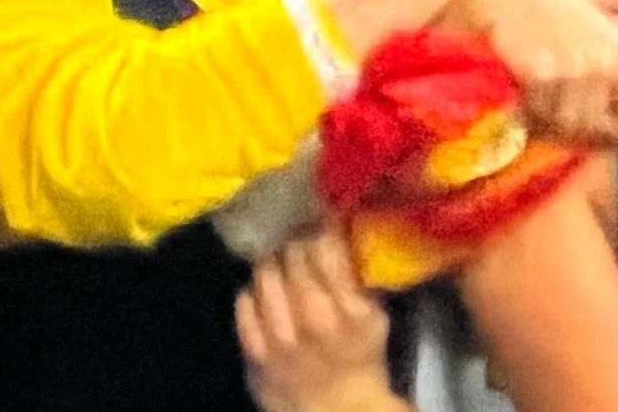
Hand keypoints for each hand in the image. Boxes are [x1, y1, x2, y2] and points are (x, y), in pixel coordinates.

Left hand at [237, 232, 403, 411]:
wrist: (337, 409)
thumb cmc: (360, 358)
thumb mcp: (374, 314)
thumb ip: (358, 275)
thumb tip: (340, 228)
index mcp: (348, 306)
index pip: (323, 245)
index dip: (320, 228)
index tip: (320, 223)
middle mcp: (311, 316)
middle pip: (291, 254)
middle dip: (296, 241)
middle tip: (298, 239)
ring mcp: (278, 335)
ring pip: (264, 272)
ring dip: (273, 263)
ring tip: (280, 264)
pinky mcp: (253, 349)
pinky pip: (243, 301)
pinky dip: (253, 292)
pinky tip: (265, 296)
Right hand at [468, 0, 617, 143]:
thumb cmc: (554, 3)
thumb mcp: (600, 28)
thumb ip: (614, 68)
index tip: (602, 125)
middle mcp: (604, 68)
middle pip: (599, 130)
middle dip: (580, 130)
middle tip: (561, 117)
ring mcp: (571, 73)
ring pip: (566, 126)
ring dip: (551, 122)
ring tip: (539, 105)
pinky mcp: (538, 76)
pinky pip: (538, 114)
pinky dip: (528, 112)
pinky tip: (521, 95)